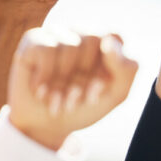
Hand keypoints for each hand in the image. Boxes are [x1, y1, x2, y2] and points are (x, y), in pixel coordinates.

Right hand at [8, 28, 137, 150]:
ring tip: (58, 100)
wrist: (47, 126)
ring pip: (68, 46)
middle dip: (85, 76)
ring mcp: (58, 34)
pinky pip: (45, 50)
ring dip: (63, 82)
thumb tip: (108, 42)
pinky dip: (45, 77)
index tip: (102, 86)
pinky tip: (40, 91)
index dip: (109, 64)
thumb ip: (126, 68)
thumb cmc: (85, 106)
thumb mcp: (115, 94)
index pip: (115, 37)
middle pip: (92, 40)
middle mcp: (83, 34)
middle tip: (76, 98)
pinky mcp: (34, 39)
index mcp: (107, 43)